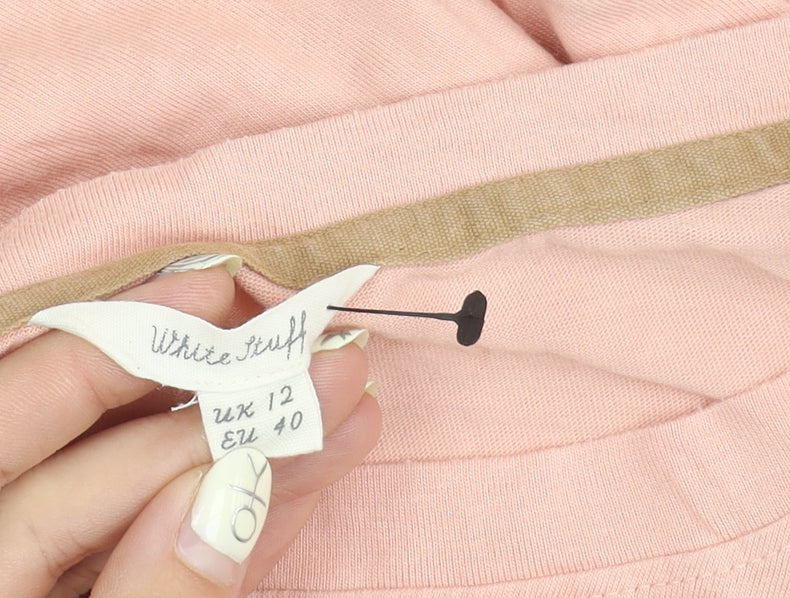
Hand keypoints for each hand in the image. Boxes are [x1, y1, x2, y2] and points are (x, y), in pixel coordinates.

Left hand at [0, 267, 380, 596]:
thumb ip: (146, 590)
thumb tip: (228, 493)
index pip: (24, 410)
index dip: (122, 343)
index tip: (216, 296)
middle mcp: (9, 549)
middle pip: (114, 445)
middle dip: (225, 400)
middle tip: (318, 353)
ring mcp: (72, 575)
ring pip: (163, 494)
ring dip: (262, 450)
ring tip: (346, 401)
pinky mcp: (133, 593)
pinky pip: (188, 549)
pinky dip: (255, 516)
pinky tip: (319, 465)